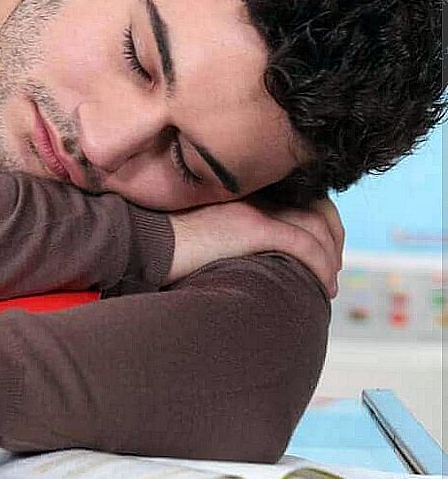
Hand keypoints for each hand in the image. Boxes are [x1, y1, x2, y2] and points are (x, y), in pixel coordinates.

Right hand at [168, 196, 343, 296]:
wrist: (145, 241)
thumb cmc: (164, 245)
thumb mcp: (205, 233)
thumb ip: (231, 236)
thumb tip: (246, 260)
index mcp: (245, 194)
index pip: (299, 199)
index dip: (320, 222)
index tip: (322, 250)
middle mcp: (255, 195)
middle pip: (318, 208)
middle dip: (334, 240)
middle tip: (332, 268)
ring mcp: (256, 209)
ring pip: (316, 227)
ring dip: (330, 258)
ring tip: (328, 284)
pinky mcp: (254, 227)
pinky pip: (304, 244)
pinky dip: (320, 265)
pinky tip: (323, 284)